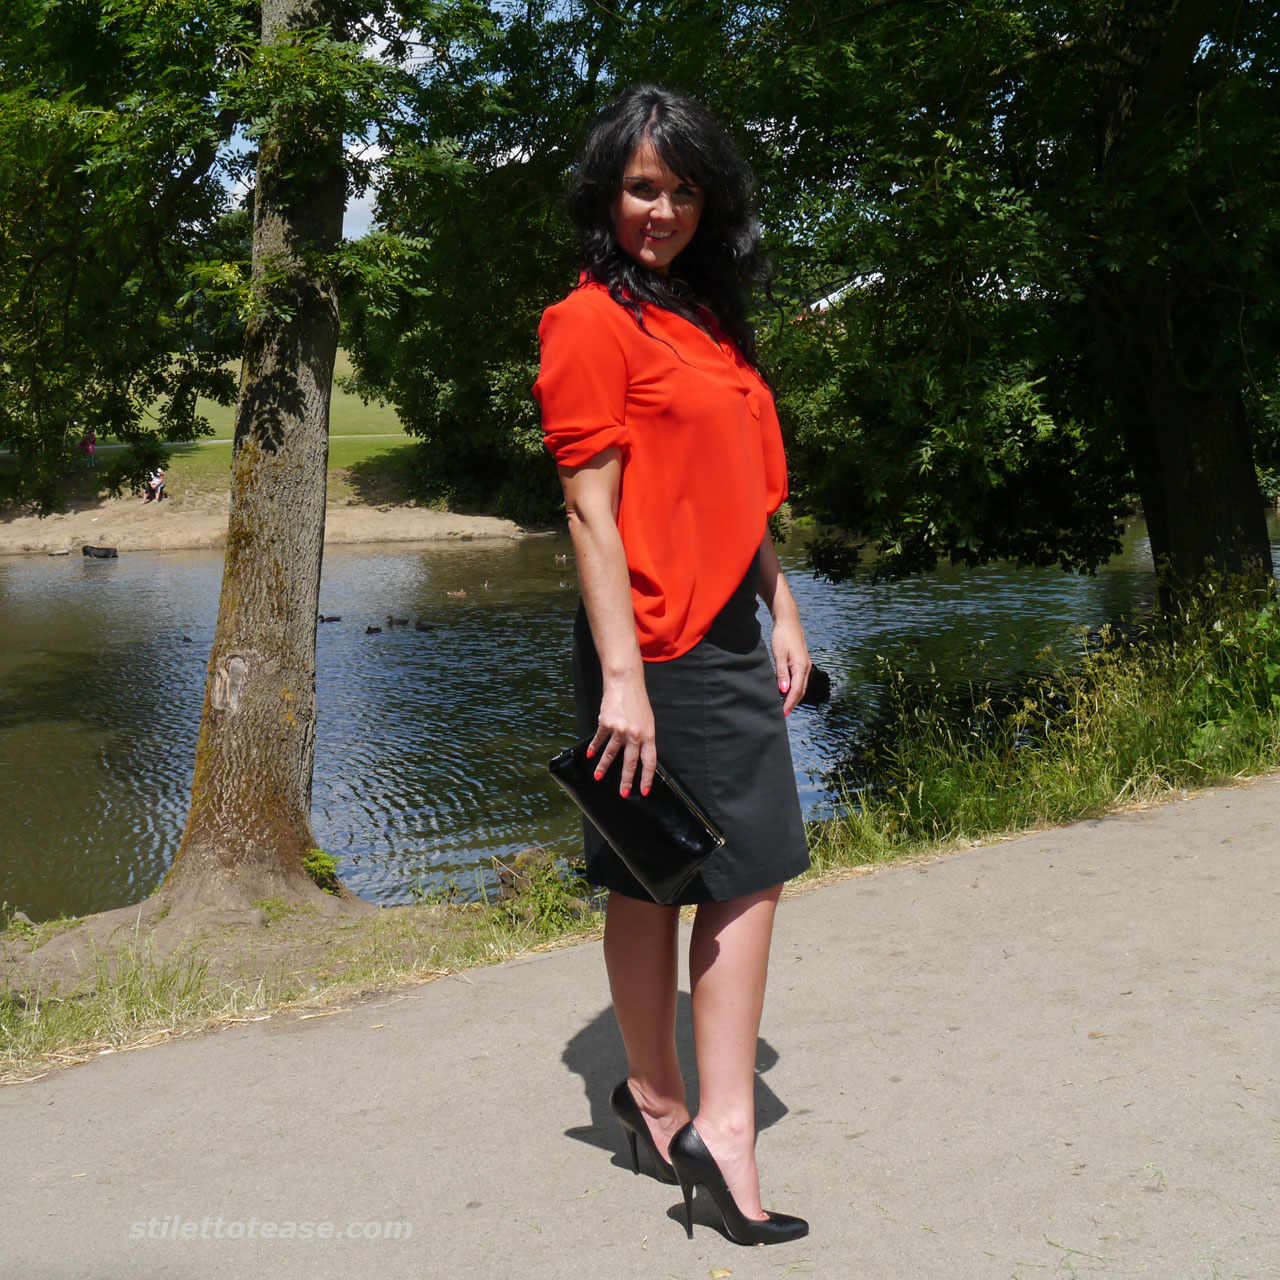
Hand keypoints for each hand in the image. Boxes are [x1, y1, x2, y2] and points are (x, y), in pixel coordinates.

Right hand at [587, 675, 656, 796]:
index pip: (649, 762)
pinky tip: (590, 756)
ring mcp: (619, 730)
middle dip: (626, 780)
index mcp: (648, 735)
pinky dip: (594, 748)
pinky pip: (600, 740)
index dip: (646, 778)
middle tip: (623, 793)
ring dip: (604, 767)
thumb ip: (644, 739)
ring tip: (598, 777)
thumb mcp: (647, 722)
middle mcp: (634, 735)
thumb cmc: (638, 702)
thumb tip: (639, 757)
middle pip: (630, 762)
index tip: (643, 790)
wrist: (625, 683)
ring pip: (611, 754)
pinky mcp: (606, 723)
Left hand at [771, 614, 811, 716]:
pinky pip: (800, 679)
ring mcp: (805, 664)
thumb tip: (783, 691)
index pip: (796, 691)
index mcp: (800, 667)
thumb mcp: (779, 655)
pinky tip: (787, 691)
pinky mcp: (802, 662)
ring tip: (784, 706)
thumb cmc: (782, 636)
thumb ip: (781, 674)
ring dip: (794, 697)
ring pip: (801, 686)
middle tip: (783, 714)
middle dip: (792, 703)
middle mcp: (806, 667)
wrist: (788, 621)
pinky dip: (794, 688)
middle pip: (801, 691)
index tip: (782, 714)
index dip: (789, 703)